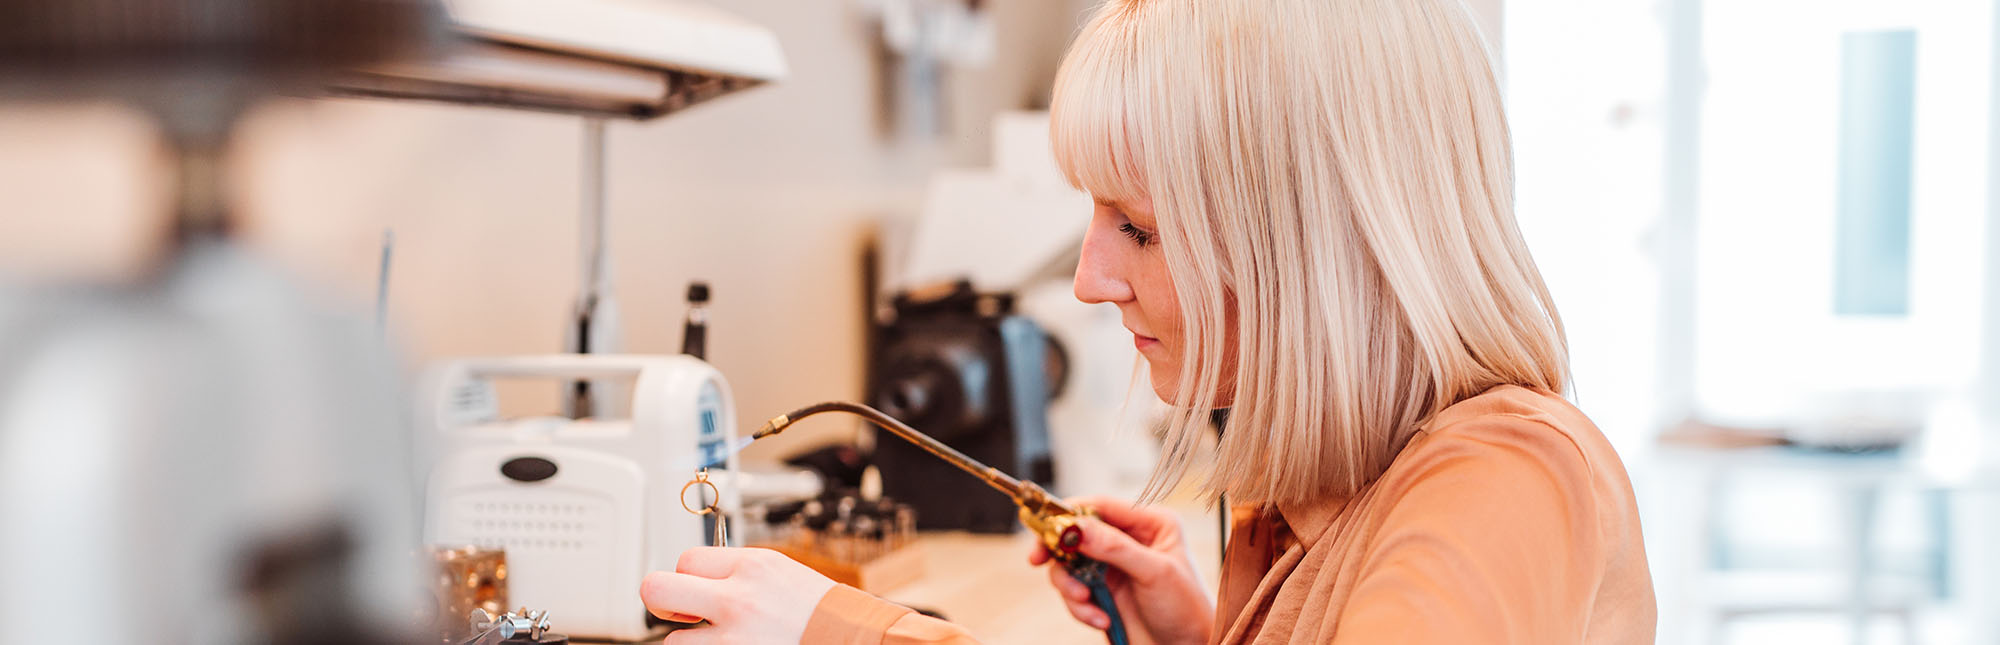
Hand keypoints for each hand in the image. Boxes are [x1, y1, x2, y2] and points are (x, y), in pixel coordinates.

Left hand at [639, 547, 837, 643]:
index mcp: (751, 566)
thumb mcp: (779, 572)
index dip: (685, 577)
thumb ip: (736, 572)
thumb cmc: (819, 611)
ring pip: (674, 640)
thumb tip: (696, 579)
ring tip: (720, 639)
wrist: (854, 638)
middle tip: (678, 612)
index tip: (692, 590)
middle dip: (659, 602)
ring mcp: (733, 638)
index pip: (685, 559)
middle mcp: (737, 599)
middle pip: (656, 590)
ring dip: (692, 641)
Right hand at [1028, 497, 1212, 644]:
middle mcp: (1129, 540)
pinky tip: (1101, 619)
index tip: (1046, 528)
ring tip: (1086, 603)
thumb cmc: (1186, 609)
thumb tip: (1076, 527)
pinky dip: (1080, 607)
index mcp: (1150, 523)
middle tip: (1039, 561)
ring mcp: (1113, 566)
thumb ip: (1114, 547)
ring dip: (1070, 586)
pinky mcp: (1103, 591)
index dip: (1069, 513)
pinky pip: (1074, 591)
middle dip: (1060, 552)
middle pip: (1077, 533)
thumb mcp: (1154, 573)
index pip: (1100, 506)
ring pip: (1070, 564)